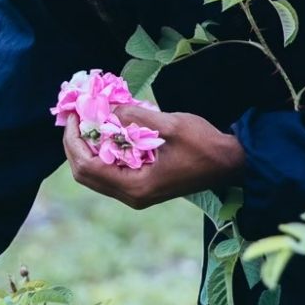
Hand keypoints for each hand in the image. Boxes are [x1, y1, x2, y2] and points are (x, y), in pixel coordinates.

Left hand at [63, 104, 246, 209]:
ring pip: (95, 175)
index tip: (74, 114)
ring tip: (86, 121)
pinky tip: (104, 131)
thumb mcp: (170, 125)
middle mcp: (132, 196)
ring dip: (86, 148)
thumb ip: (136, 117)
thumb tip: (107, 108)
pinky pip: (109, 172)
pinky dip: (101, 152)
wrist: (230, 163)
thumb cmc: (204, 145)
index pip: (88, 167)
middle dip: (75, 144)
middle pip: (84, 174)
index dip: (74, 140)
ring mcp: (136, 194)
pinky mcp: (141, 187)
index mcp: (137, 186)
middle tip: (75, 116)